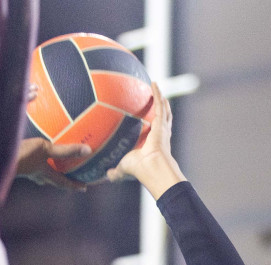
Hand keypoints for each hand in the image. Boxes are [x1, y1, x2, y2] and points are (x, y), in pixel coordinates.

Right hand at [16, 138, 91, 190]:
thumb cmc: (22, 154)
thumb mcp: (46, 149)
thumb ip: (65, 150)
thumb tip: (87, 150)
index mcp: (44, 173)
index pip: (63, 181)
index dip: (74, 184)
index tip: (84, 187)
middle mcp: (36, 175)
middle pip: (52, 181)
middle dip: (61, 181)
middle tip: (70, 182)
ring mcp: (26, 171)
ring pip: (41, 175)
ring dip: (48, 175)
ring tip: (52, 171)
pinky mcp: (18, 164)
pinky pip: (32, 167)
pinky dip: (37, 166)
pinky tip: (34, 160)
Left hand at [107, 82, 184, 198]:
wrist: (151, 166)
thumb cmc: (139, 169)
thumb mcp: (123, 169)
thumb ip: (116, 172)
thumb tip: (106, 175)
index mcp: (152, 145)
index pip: (153, 134)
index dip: (153, 128)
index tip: (149, 122)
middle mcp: (159, 135)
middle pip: (162, 120)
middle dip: (161, 111)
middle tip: (158, 102)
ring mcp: (162, 128)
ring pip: (163, 110)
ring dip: (161, 100)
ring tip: (158, 91)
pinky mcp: (161, 122)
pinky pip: (159, 104)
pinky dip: (157, 93)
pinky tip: (153, 83)